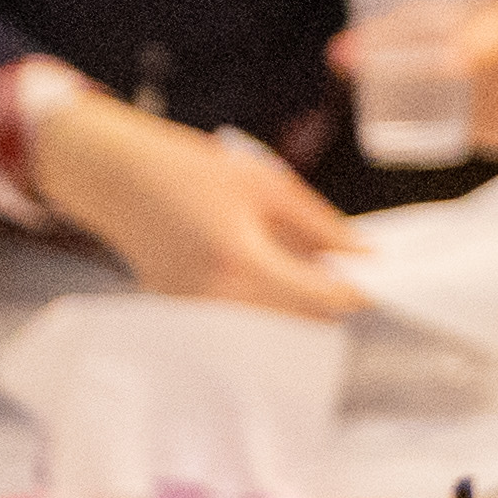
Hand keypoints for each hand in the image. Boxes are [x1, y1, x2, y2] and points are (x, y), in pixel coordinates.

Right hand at [38, 93, 367, 314]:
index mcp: (242, 263)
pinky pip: (243, 320)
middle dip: (330, 298)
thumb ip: (319, 225)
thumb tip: (364, 253)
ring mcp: (197, 314)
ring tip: (308, 262)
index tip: (382, 277)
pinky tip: (272, 268)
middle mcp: (217, 300)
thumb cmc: (189, 170)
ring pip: (273, 327)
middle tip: (347, 266)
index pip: (321, 299)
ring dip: (300, 304)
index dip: (358, 291)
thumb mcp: (265, 185)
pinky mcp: (184, 315)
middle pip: (300, 323)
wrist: (115, 179)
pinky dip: (267, 303)